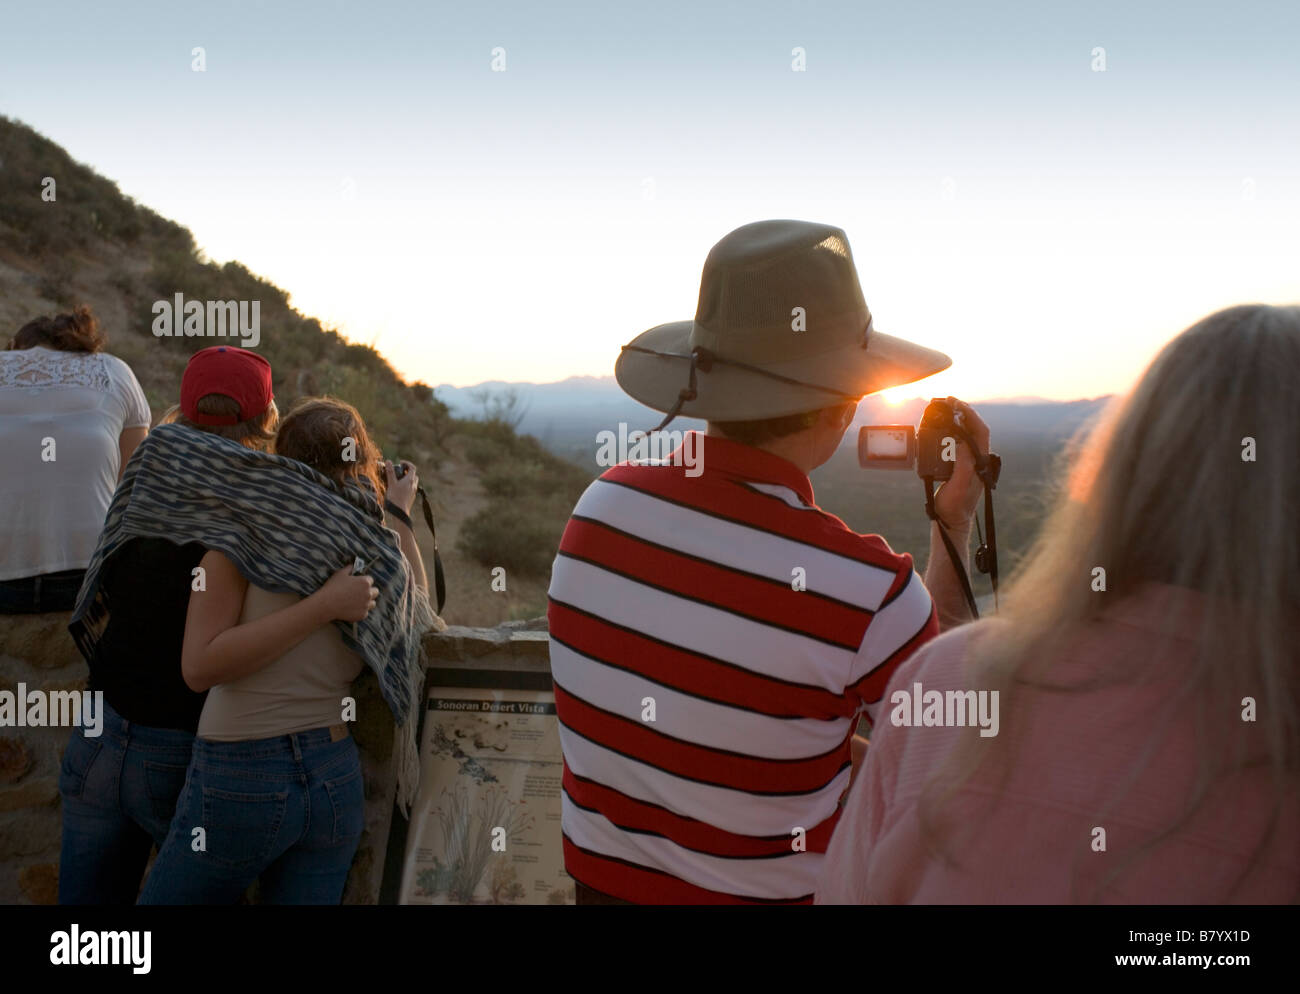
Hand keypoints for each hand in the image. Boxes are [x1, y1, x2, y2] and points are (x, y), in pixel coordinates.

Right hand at [316, 565, 377, 622]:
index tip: (357, 584)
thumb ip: (349, 568)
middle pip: (375, 591)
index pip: (370, 580)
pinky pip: (365, 612)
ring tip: (357, 602)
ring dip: (367, 602)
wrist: (326, 604)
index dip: (363, 581)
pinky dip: (360, 611)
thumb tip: (353, 565)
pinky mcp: (363, 615)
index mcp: (365, 582)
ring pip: (372, 603)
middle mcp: (368, 593)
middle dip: (369, 591)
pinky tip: (352, 609)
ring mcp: (366, 605)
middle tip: (359, 593)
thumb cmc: (333, 587)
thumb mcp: (340, 574)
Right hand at [384, 459, 418, 514]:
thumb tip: (389, 461)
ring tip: (398, 481)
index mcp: (410, 480)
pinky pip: (411, 489)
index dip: (407, 463)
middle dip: (407, 471)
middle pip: (413, 475)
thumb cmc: (395, 497)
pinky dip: (406, 486)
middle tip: (399, 472)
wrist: (400, 512)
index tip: (400, 463)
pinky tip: (399, 489)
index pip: (412, 467)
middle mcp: (413, 485)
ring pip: (413, 482)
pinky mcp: (412, 497)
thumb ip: (390, 472)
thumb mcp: (391, 483)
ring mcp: (413, 492)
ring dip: (407, 479)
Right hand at [932, 397, 990, 531]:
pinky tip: (941, 427)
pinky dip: (950, 431)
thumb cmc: (955, 507)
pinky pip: (957, 443)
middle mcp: (978, 460)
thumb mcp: (958, 488)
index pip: (980, 432)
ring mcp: (969, 462)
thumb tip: (964, 443)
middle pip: (975, 429)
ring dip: (957, 420)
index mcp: (980, 463)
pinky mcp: (960, 465)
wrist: (952, 521)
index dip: (970, 415)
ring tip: (945, 410)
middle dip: (963, 413)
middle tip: (948, 401)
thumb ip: (964, 466)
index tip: (957, 404)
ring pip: (967, 434)